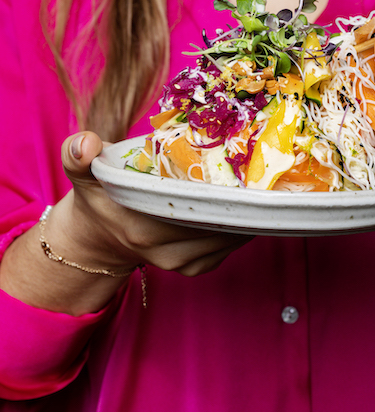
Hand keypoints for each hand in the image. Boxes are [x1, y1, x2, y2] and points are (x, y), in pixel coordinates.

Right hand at [0, 132, 252, 315]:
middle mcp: (164, 250)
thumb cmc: (98, 195)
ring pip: (230, 235)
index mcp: (140, 226)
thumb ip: (77, 153)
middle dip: (242, 196)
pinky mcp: (196, 267)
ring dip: (247, 210)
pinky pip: (230, 245)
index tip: (242, 168)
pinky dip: (243, 225)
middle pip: (218, 220)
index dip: (220, 186)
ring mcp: (182, 263)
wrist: (99, 236)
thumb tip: (87, 144)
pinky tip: (249, 203)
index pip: (192, 206)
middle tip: (260, 169)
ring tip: (260, 183)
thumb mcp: (83, 171)